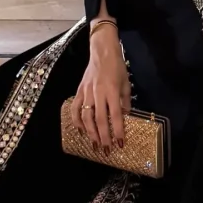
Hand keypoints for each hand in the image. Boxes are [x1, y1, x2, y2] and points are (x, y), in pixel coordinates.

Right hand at [71, 27, 131, 152]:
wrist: (102, 52)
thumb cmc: (117, 67)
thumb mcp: (126, 83)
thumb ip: (125, 101)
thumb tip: (125, 116)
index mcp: (112, 91)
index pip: (115, 116)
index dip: (117, 131)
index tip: (120, 144)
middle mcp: (98, 93)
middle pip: (99, 120)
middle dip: (103, 137)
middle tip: (106, 150)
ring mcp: (87, 92)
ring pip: (86, 117)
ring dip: (90, 133)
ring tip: (95, 144)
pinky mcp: (79, 90)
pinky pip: (75, 108)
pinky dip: (76, 120)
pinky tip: (80, 130)